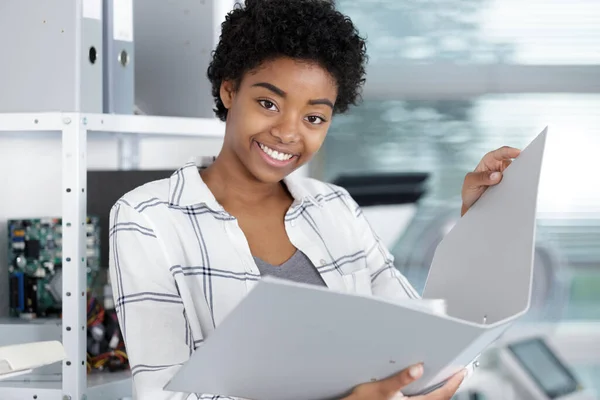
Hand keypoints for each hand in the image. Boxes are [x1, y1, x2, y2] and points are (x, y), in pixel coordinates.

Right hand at [342, 363, 466, 399]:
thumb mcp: (381, 389)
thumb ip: (400, 379)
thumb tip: (418, 368)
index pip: (442, 395)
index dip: (454, 383)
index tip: (462, 372)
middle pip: (438, 399)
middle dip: (448, 387)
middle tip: (457, 374)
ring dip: (438, 391)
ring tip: (443, 378)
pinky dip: (427, 393)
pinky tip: (422, 385)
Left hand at [461, 146, 520, 215]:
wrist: (472, 205)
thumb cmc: (469, 190)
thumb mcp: (470, 182)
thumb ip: (481, 178)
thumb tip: (498, 175)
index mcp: (489, 161)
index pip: (500, 153)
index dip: (509, 151)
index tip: (518, 152)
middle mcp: (500, 167)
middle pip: (513, 163)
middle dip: (520, 165)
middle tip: (524, 170)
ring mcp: (506, 178)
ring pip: (517, 174)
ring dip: (520, 177)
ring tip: (520, 183)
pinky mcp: (509, 187)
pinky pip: (517, 185)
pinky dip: (519, 186)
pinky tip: (519, 191)